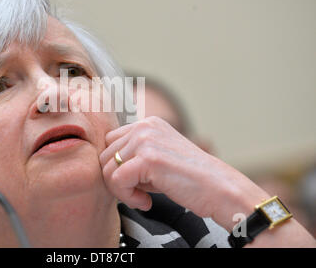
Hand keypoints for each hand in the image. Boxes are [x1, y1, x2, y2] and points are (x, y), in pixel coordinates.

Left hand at [99, 116, 269, 230]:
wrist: (219, 189)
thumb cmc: (189, 179)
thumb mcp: (158, 157)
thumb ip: (134, 155)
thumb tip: (105, 164)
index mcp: (148, 123)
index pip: (110, 142)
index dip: (117, 166)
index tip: (136, 183)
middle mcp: (144, 126)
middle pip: (105, 155)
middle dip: (116, 179)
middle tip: (139, 193)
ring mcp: (145, 140)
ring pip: (107, 169)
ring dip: (121, 190)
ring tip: (144, 198)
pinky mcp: (147, 158)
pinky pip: (116, 180)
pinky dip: (127, 197)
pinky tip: (146, 202)